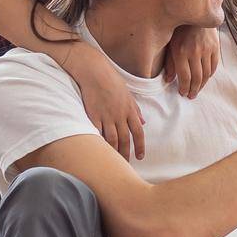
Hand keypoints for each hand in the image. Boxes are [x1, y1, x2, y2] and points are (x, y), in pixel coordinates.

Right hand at [65, 44, 144, 160]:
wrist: (95, 71)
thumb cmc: (112, 81)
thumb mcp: (128, 94)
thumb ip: (136, 110)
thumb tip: (143, 122)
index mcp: (130, 110)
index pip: (138, 132)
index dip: (140, 146)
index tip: (141, 156)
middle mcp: (120, 115)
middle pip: (125, 139)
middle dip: (127, 153)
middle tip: (126, 164)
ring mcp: (106, 116)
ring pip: (112, 139)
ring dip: (114, 151)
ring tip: (113, 161)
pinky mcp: (93, 115)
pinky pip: (97, 133)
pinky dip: (99, 142)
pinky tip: (99, 150)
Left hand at [164, 25, 221, 98]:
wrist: (195, 11)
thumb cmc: (178, 28)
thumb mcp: (169, 44)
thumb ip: (169, 62)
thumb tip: (169, 80)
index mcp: (181, 52)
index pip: (185, 77)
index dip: (184, 88)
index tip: (183, 93)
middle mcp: (194, 52)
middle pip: (197, 78)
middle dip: (194, 89)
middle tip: (191, 96)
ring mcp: (206, 49)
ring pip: (206, 74)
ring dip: (202, 85)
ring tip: (198, 90)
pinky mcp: (215, 47)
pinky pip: (214, 66)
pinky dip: (210, 75)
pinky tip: (205, 78)